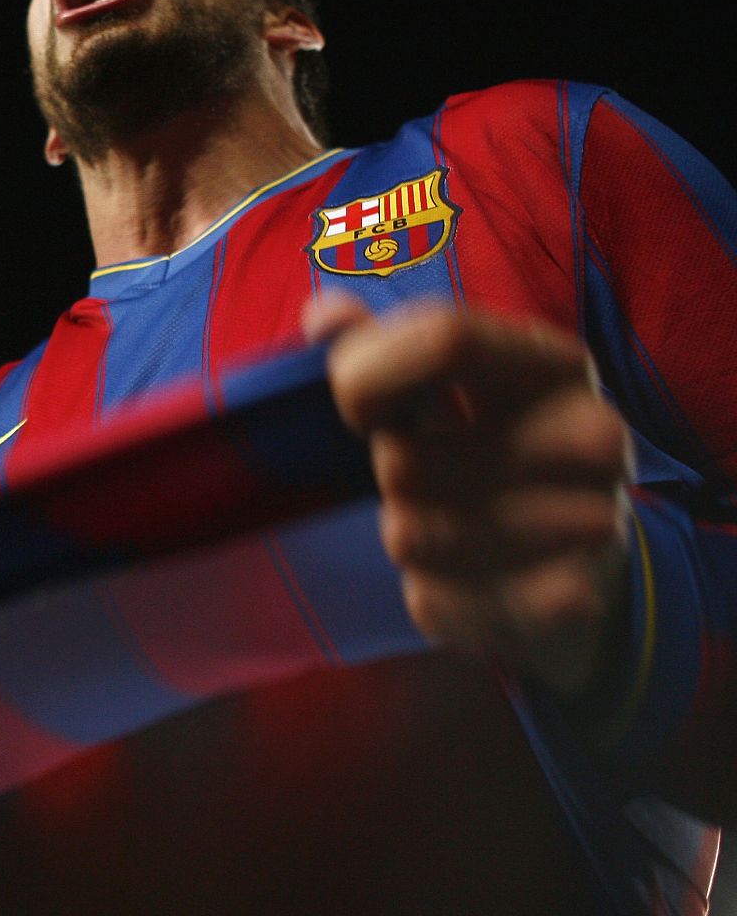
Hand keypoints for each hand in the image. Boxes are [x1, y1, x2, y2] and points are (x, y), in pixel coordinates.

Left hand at [305, 297, 632, 699]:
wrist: (583, 566)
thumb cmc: (494, 454)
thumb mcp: (449, 386)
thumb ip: (378, 345)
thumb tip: (321, 313)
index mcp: (555, 362)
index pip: (443, 336)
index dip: (366, 375)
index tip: (355, 411)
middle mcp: (592, 433)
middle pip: (402, 460)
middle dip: (390, 476)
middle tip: (436, 481)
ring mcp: (592, 520)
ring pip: (407, 534)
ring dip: (406, 537)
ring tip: (456, 526)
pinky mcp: (569, 602)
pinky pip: (432, 596)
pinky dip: (431, 594)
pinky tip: (472, 579)